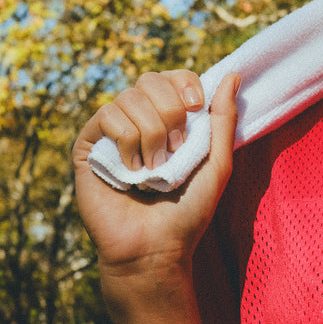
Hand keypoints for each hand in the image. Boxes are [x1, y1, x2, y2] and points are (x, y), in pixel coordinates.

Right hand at [72, 70, 240, 277]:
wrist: (154, 248)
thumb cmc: (188, 213)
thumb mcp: (217, 164)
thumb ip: (224, 120)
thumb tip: (233, 75)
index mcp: (169, 123)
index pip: (172, 77)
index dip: (184, 83)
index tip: (196, 108)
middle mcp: (139, 122)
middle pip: (150, 79)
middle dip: (170, 113)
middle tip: (175, 151)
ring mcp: (112, 133)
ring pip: (129, 97)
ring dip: (151, 135)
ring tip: (153, 170)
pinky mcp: (88, 146)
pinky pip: (107, 115)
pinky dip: (127, 142)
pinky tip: (130, 172)